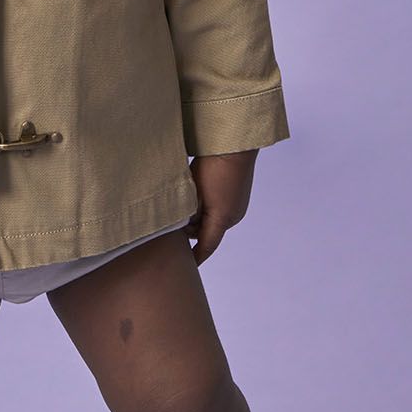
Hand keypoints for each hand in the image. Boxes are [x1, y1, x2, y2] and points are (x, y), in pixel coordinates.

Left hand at [184, 149, 257, 264]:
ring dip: (199, 216)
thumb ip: (189, 213)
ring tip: (185, 202)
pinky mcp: (238, 195)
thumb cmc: (213, 167)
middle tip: (173, 219)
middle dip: (191, 229)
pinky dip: (208, 207)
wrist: (235, 144)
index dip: (196, 257)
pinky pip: (220, 209)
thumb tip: (185, 225)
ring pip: (212, 219)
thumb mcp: (195, 192)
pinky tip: (197, 192)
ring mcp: (237, 205)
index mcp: (222, 220)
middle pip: (207, 232)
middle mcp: (233, 216)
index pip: (206, 246)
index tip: (187, 267)